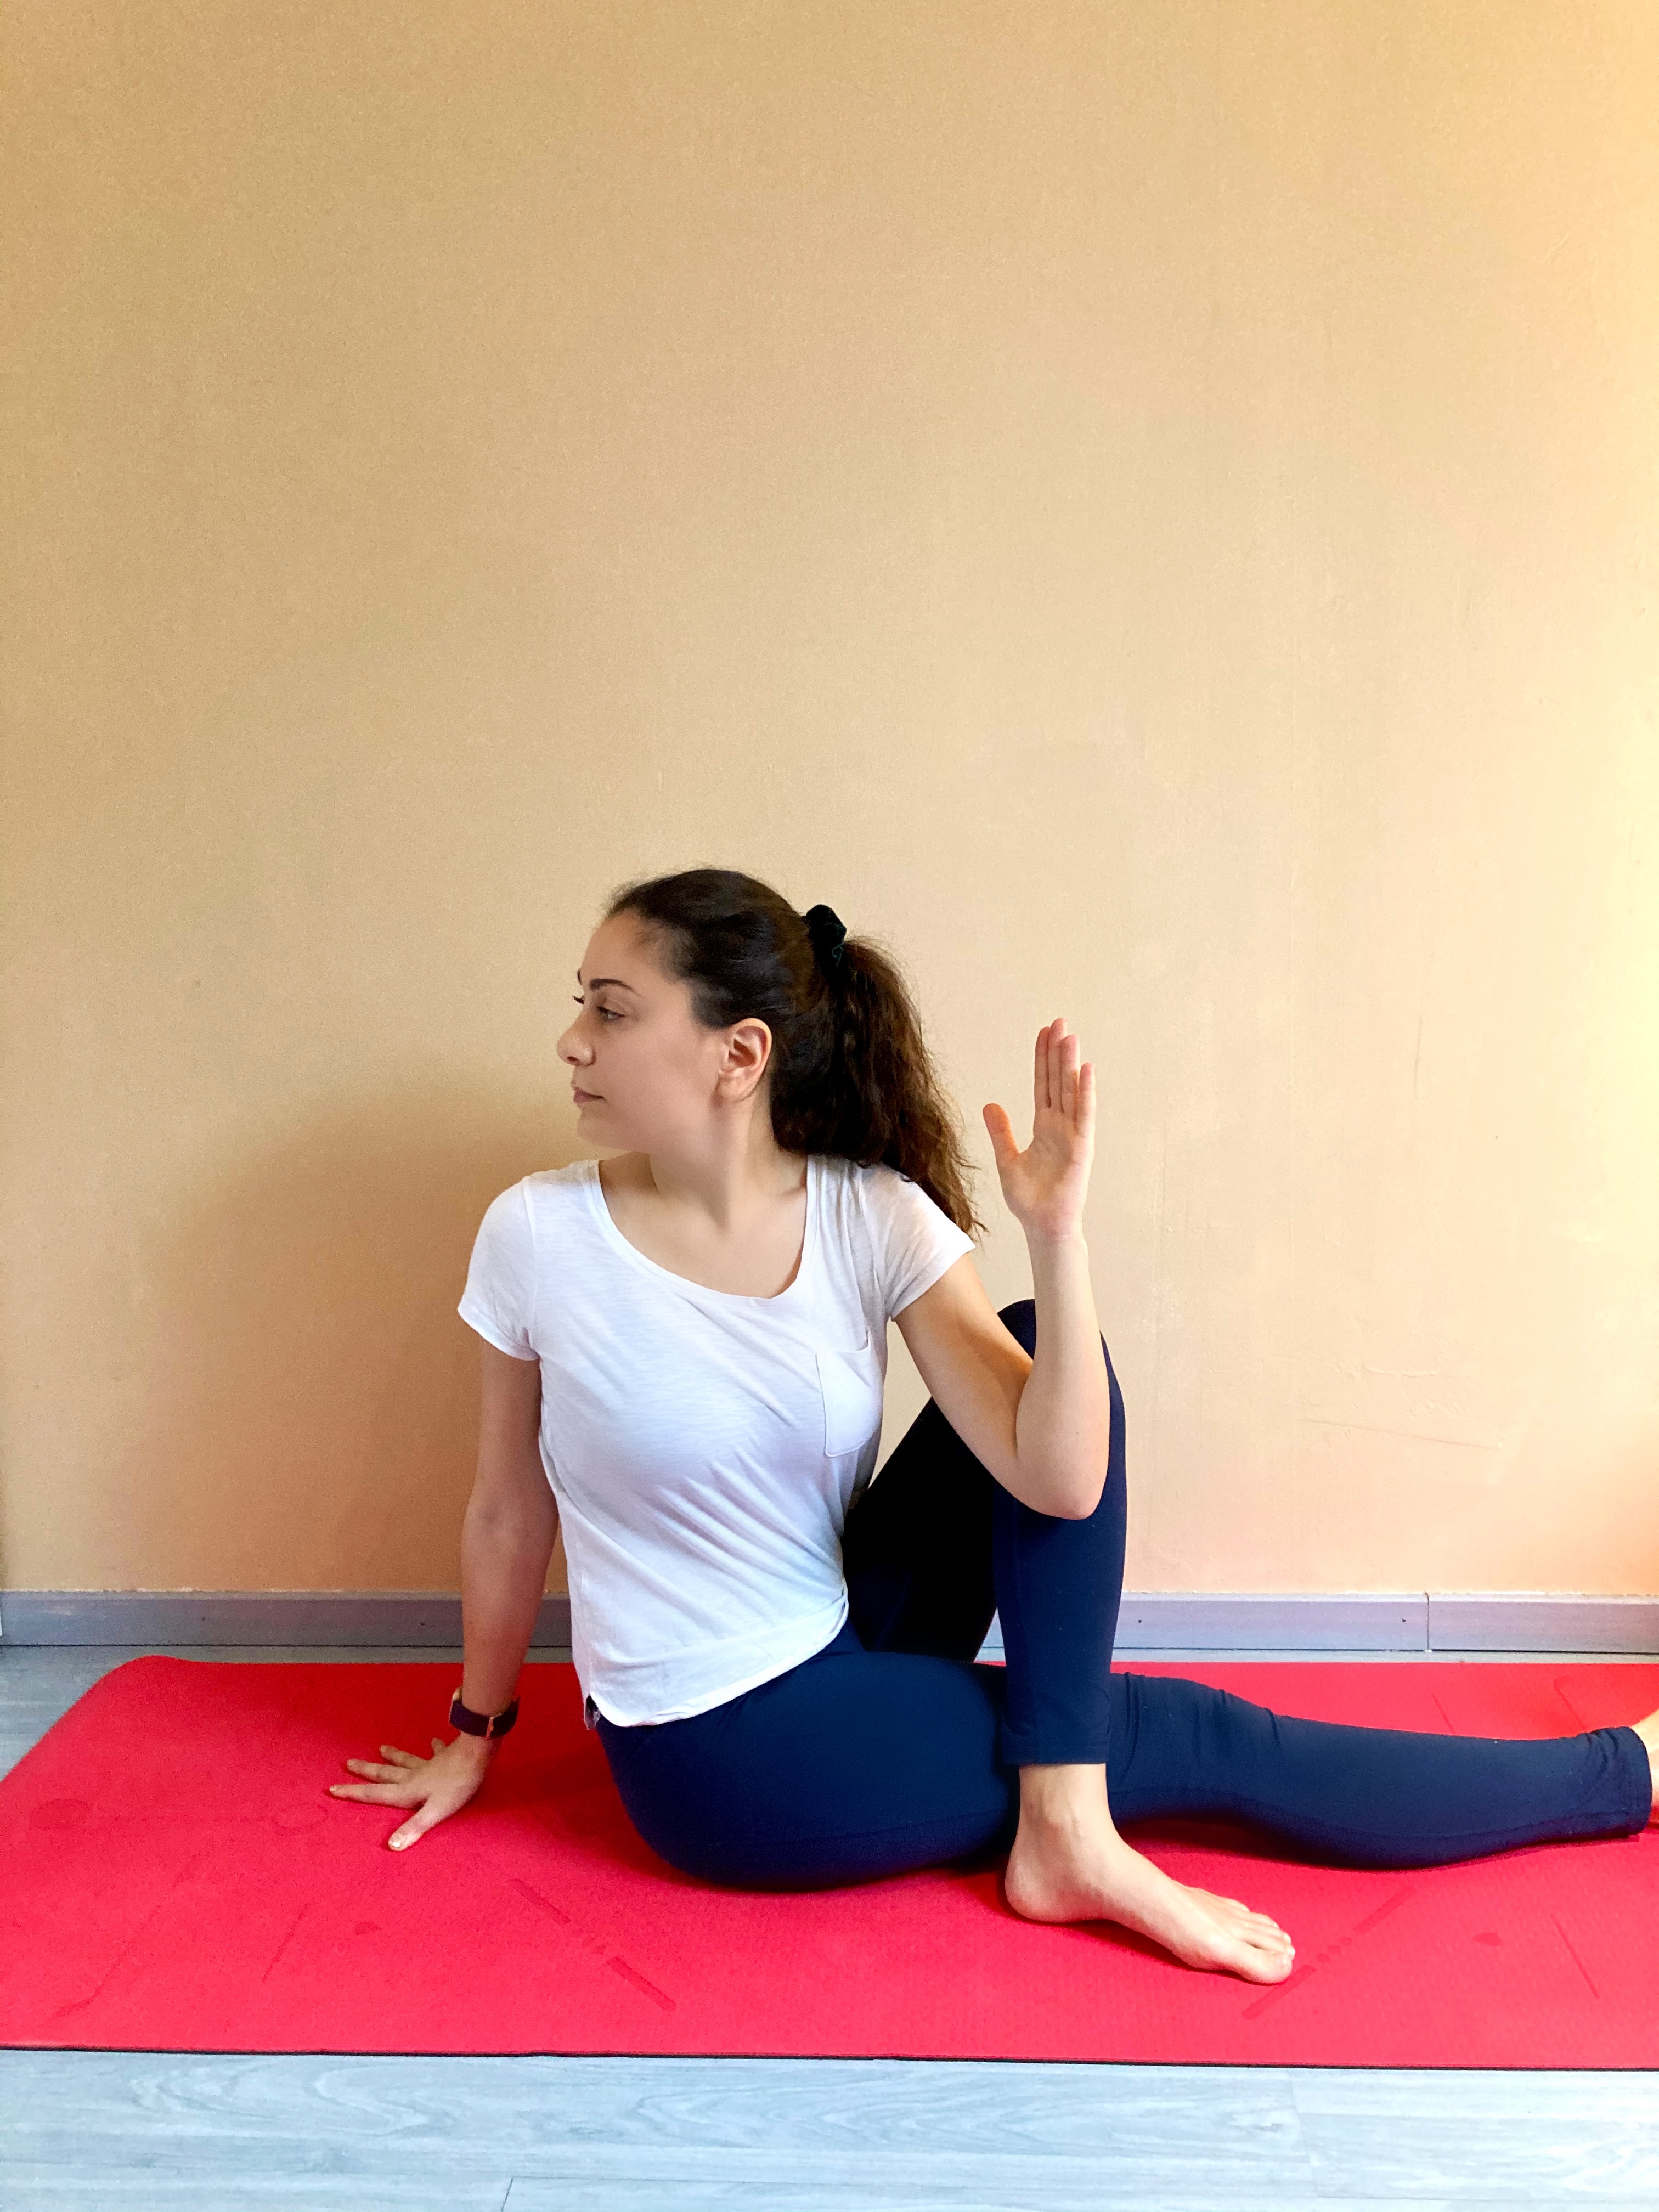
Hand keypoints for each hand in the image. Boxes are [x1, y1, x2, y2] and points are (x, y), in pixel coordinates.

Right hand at [327, 1732, 493, 1850]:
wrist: (475, 1755)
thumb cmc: (456, 1786)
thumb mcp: (435, 1812)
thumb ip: (413, 1828)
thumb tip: (391, 1846)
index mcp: (407, 1791)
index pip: (375, 1794)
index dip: (353, 1793)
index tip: (332, 1788)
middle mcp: (413, 1776)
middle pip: (384, 1774)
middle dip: (365, 1771)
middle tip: (347, 1763)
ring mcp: (428, 1765)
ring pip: (404, 1761)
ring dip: (392, 1756)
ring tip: (381, 1747)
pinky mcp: (444, 1758)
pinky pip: (434, 1752)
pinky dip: (432, 1747)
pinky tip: (433, 1741)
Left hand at [982, 1017, 1095, 1241]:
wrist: (1043, 1225)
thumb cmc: (1030, 1199)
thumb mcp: (1007, 1160)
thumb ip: (1000, 1132)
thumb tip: (990, 1105)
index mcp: (1044, 1126)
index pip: (1043, 1084)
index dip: (1042, 1059)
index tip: (1044, 1033)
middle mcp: (1060, 1125)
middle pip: (1058, 1081)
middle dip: (1058, 1052)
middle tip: (1059, 1022)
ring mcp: (1073, 1134)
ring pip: (1071, 1091)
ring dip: (1071, 1064)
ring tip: (1071, 1036)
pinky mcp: (1082, 1147)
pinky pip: (1083, 1115)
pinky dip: (1085, 1092)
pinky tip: (1085, 1069)